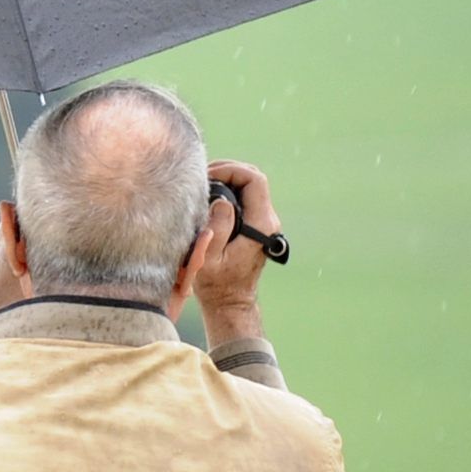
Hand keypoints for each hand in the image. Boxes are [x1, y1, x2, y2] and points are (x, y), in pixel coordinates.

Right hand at [195, 160, 276, 338]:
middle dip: (229, 169)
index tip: (207, 177)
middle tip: (203, 177)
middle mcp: (267, 221)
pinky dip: (229, 189)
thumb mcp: (209, 258)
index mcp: (260, 225)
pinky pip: (246, 196)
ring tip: (203, 184)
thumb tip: (221, 201)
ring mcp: (263, 223)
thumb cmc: (216, 284)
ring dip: (228, 178)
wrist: (230, 301)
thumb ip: (218, 228)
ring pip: (251, 185)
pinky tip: (210, 197)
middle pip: (255, 177)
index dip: (230, 170)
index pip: (254, 180)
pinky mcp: (256, 225)